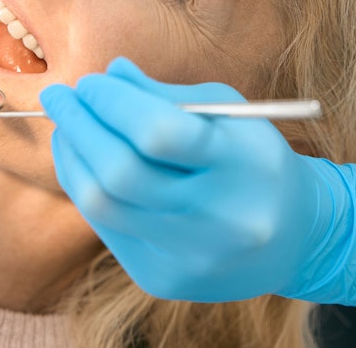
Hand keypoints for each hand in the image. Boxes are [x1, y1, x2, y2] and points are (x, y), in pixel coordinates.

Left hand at [41, 58, 355, 307]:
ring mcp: (188, 256)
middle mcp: (218, 219)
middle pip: (121, 174)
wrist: (295, 237)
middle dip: (79, 125)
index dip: (113, 103)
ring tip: (66, 126)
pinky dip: (86, 187)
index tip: (90, 81)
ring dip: (72, 157)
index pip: (160, 133)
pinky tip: (84, 161)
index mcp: (243, 166)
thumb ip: (166, 95)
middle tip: (60, 96)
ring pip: (102, 206)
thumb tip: (108, 76)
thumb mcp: (228, 114)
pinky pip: (107, 228)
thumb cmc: (255, 159)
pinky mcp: (164, 279)